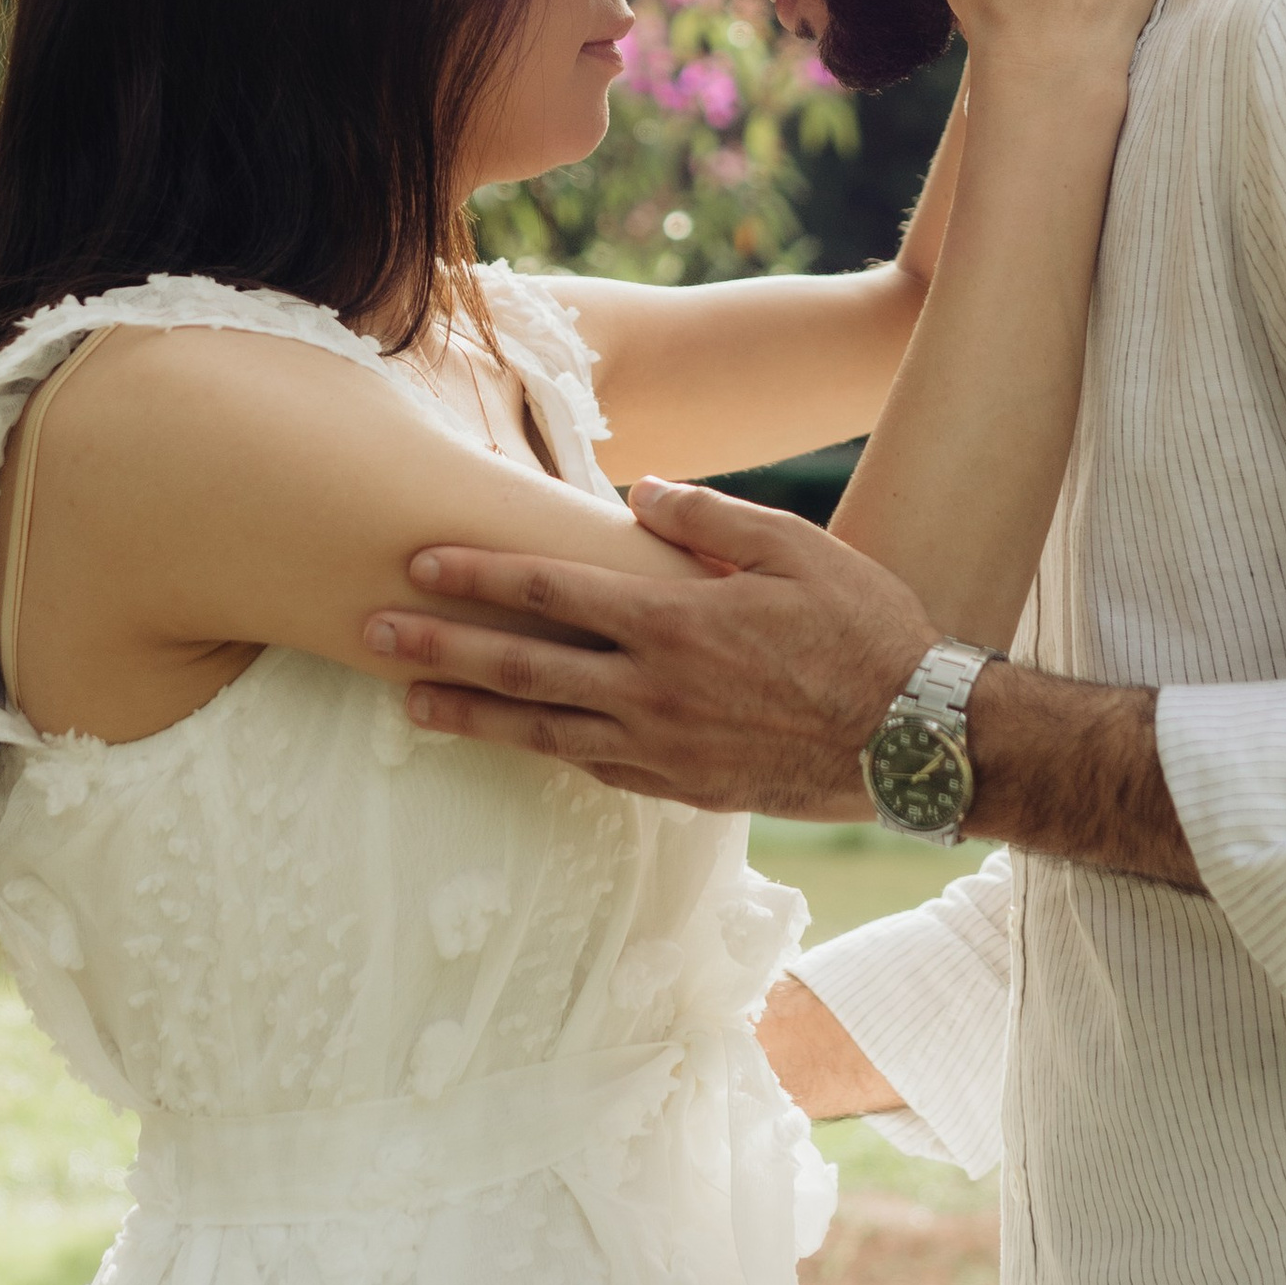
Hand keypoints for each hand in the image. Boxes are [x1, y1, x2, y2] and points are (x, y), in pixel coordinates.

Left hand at [362, 483, 933, 814]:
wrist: (915, 739)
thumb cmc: (864, 630)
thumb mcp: (796, 547)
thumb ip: (709, 519)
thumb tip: (637, 495)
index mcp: (672, 621)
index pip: (549, 591)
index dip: (478, 573)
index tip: (417, 561)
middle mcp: (652, 690)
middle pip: (521, 666)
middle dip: (439, 649)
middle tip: (370, 636)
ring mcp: (663, 748)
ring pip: (543, 731)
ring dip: (470, 716)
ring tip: (410, 707)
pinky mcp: (683, 789)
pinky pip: (596, 769)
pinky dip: (546, 753)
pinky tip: (516, 744)